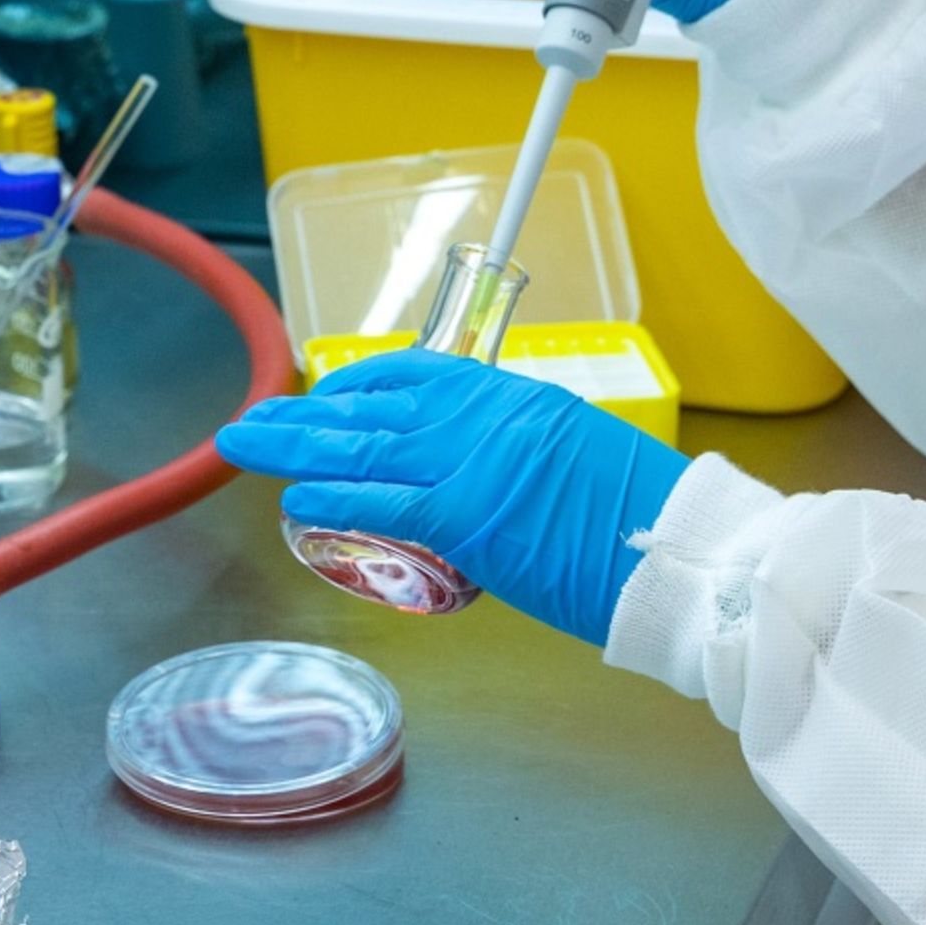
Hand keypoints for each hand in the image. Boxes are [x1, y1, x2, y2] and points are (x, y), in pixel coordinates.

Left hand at [216, 349, 692, 646]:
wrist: (680, 549)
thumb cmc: (638, 516)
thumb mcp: (573, 450)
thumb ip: (515, 451)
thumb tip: (479, 474)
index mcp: (510, 395)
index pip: (414, 374)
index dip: (356, 387)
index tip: (322, 397)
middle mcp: (482, 415)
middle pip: (372, 408)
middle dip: (304, 415)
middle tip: (253, 418)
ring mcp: (470, 461)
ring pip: (362, 447)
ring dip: (294, 447)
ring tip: (245, 445)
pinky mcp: (464, 514)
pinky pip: (379, 500)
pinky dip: (330, 496)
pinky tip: (293, 495)